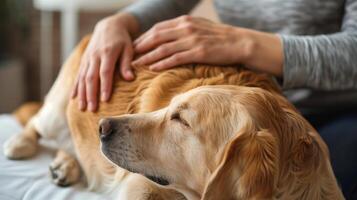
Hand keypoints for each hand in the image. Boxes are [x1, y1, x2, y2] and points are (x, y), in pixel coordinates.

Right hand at [71, 13, 138, 111]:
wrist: (108, 26)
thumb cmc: (122, 40)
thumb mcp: (128, 49)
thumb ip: (127, 64)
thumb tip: (130, 79)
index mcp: (107, 53)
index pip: (105, 72)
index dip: (105, 86)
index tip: (105, 100)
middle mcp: (95, 56)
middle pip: (91, 77)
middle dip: (91, 94)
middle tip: (92, 109)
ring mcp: (87, 59)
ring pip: (82, 78)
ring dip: (82, 94)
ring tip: (82, 108)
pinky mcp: (84, 60)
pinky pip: (78, 75)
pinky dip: (75, 87)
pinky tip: (73, 98)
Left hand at [132, 15, 282, 75]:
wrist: (240, 42)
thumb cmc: (218, 37)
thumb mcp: (199, 28)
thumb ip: (183, 30)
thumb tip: (168, 37)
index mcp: (184, 21)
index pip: (158, 29)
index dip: (143, 38)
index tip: (133, 47)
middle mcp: (186, 28)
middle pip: (156, 37)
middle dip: (140, 47)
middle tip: (129, 56)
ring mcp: (192, 40)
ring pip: (163, 48)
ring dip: (147, 56)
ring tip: (136, 65)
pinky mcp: (199, 52)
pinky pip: (176, 58)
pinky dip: (162, 63)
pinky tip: (153, 68)